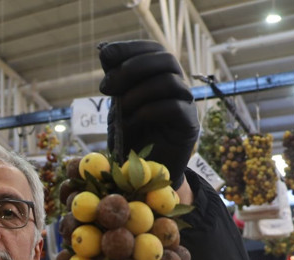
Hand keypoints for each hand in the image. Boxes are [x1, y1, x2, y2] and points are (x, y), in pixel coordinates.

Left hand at [99, 41, 198, 187]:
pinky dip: (148, 111)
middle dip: (132, 68)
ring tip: (120, 109)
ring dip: (137, 93)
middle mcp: (176, 87)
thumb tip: (105, 51)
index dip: (130, 48)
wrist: (141, 177)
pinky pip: (174, 107)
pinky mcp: (189, 126)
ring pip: (169, 81)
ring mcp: (185, 105)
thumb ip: (116, 83)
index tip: (104, 57)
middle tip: (106, 87)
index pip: (153, 49)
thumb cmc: (130, 139)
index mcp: (159, 78)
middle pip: (166, 59)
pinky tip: (131, 123)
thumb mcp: (117, 107)